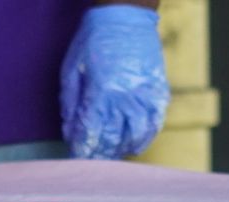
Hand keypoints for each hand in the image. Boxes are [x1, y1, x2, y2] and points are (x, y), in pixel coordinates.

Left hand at [60, 5, 170, 159]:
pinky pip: (155, 122)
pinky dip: (145, 137)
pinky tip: (135, 143)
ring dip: (123, 149)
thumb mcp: (72, 68)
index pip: (91, 133)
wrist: (125, 14)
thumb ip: (70, 102)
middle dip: (101, 154)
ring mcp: (145, 95)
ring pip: (136, 135)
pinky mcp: (159, 91)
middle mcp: (125, 97)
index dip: (83, 149)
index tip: (77, 156)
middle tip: (94, 159)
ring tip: (113, 153)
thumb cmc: (93, 39)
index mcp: (101, 92)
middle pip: (113, 139)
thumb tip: (70, 132)